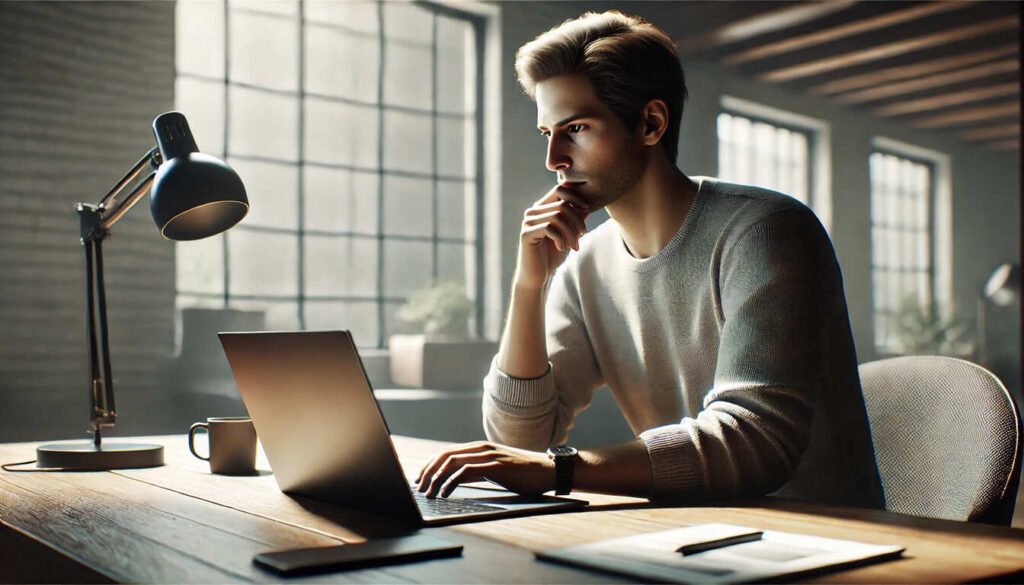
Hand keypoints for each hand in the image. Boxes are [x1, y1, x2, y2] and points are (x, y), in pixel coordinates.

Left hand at [415, 441, 554, 498]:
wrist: (549, 471)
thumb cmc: (523, 473)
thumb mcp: (496, 469)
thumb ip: (477, 470)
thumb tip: (456, 480)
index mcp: (480, 448)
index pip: (447, 452)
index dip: (430, 464)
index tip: (420, 478)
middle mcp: (482, 448)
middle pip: (445, 455)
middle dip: (428, 471)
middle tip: (418, 487)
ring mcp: (489, 456)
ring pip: (452, 462)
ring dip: (436, 478)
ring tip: (428, 492)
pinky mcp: (496, 466)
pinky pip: (466, 472)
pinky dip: (451, 482)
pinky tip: (445, 493)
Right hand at [516, 186, 588, 290]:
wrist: (538, 276)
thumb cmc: (553, 255)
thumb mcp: (569, 235)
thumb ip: (575, 219)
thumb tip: (587, 206)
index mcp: (542, 207)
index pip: (560, 189)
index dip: (576, 197)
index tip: (587, 210)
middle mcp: (533, 211)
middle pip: (562, 204)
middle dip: (577, 221)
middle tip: (582, 237)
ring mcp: (528, 221)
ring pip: (557, 216)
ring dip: (571, 232)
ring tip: (574, 246)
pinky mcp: (526, 233)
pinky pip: (549, 228)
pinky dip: (560, 238)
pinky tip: (562, 248)